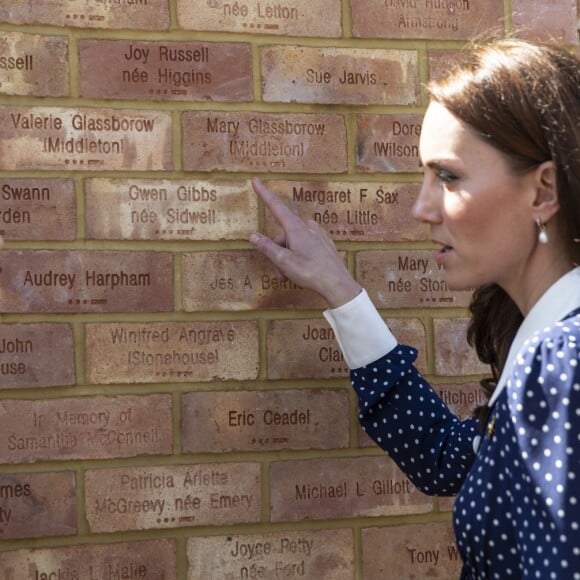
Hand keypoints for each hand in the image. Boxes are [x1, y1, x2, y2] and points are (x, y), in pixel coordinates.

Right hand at [249, 178, 361, 307]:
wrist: (337, 284)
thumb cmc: (310, 272)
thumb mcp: (284, 261)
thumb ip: (267, 247)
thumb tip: (253, 235)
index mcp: (296, 228)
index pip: (276, 206)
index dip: (264, 194)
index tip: (256, 181)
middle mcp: (307, 226)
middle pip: (283, 233)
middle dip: (277, 250)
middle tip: (279, 272)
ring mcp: (317, 233)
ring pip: (294, 240)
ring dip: (288, 255)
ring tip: (290, 275)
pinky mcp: (324, 242)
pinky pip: (306, 244)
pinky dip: (299, 255)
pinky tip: (304, 269)